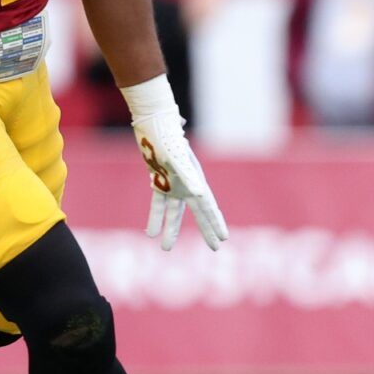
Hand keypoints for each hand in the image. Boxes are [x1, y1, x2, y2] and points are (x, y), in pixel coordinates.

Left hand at [123, 76, 227, 251]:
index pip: (209, 207)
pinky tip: (149, 233)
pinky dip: (154, 217)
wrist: (154, 124)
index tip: (223, 239)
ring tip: (166, 248)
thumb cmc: (168, 139)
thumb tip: (199, 193)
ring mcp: (174, 185)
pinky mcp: (159, 182)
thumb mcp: (178, 158)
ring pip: (175, 213)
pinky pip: (158, 204)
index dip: (216, 224)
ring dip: (171, 230)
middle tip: (216, 248)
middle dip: (206, 230)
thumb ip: (188, 176)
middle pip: (199, 213)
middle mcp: (188, 185)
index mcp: (196, 181)